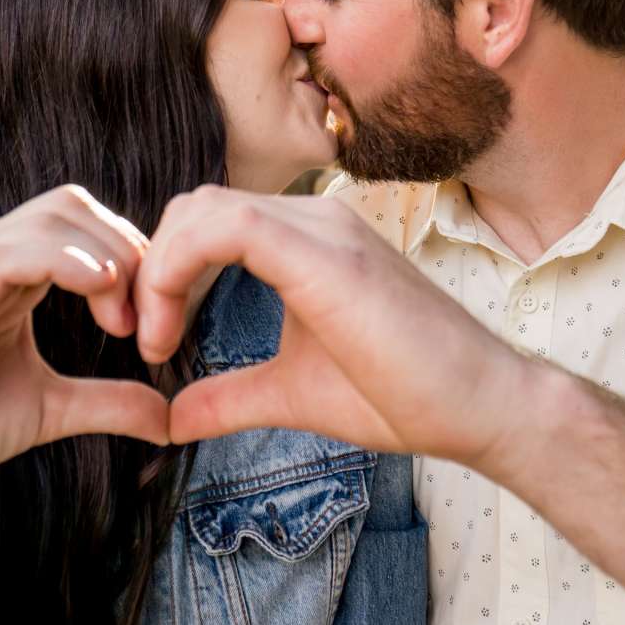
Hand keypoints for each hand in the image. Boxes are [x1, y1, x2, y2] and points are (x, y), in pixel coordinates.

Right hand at [0, 185, 172, 505]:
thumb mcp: (49, 410)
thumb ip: (107, 404)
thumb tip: (170, 419)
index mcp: (13, 271)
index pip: (86, 224)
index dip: (132, 258)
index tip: (151, 322)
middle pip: (74, 205)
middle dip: (125, 247)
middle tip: (142, 318)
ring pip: (50, 217)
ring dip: (105, 256)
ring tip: (121, 319)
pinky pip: (10, 252)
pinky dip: (63, 260)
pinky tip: (98, 290)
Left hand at [132, 187, 536, 471]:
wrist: (479, 408)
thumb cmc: (404, 396)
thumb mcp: (292, 394)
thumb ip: (232, 396)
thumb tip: (172, 418)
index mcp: (307, 243)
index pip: (208, 221)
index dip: (162, 272)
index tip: (153, 343)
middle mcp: (315, 221)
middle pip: (195, 206)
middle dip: (150, 267)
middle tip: (145, 341)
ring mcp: (324, 230)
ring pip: (204, 207)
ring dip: (158, 269)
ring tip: (157, 341)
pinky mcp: (327, 255)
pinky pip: (230, 227)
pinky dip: (179, 267)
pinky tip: (173, 327)